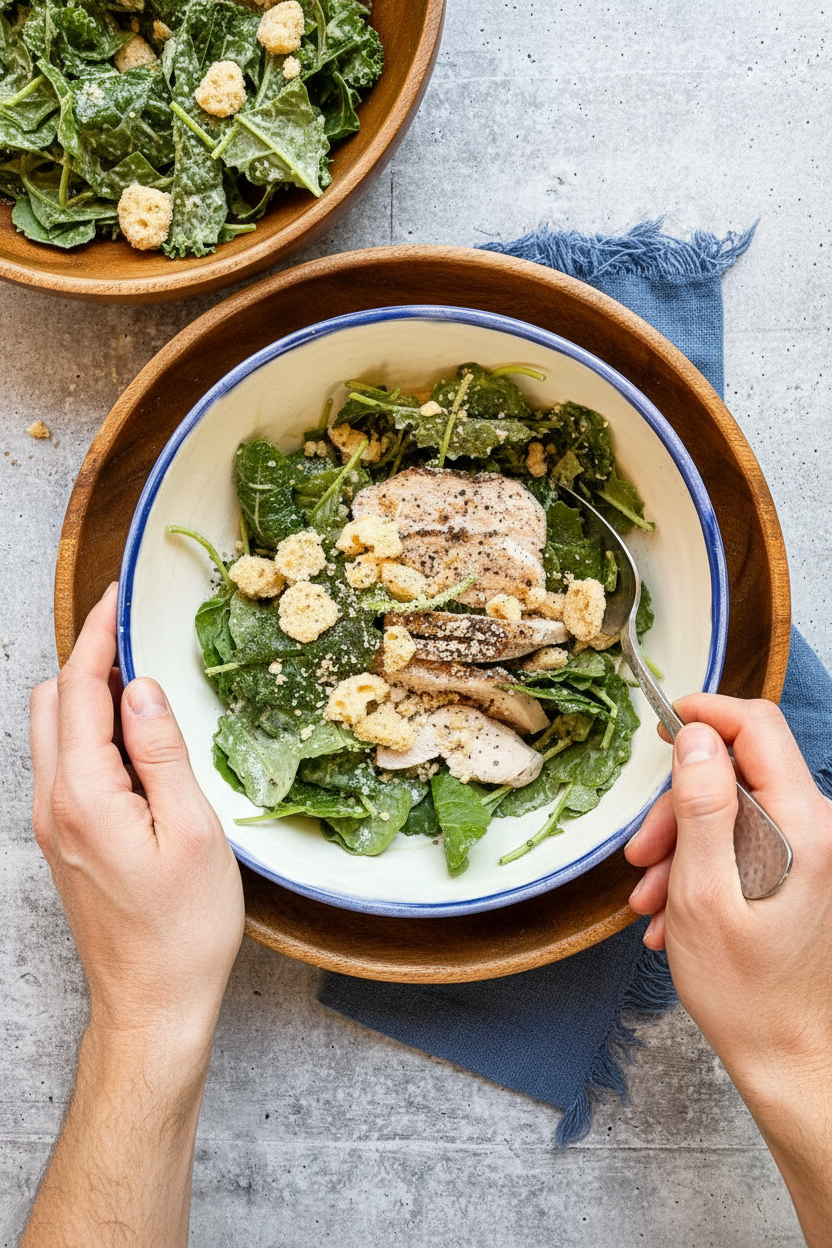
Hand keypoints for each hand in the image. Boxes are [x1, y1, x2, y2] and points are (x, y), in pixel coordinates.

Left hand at [30, 581, 244, 1048]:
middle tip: (139, 635)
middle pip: (51, 701)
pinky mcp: (64, 841)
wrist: (151, 1005)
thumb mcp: (193, 833)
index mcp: (85, 795)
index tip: (120, 597)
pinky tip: (134, 740)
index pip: (80, 689)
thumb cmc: (183, 930)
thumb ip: (162, 752)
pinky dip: (89, 730)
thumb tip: (140, 687)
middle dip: (88, 656)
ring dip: (86, 693)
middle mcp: (54, 803)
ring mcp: (52, 824)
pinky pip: (64, 763)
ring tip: (141, 682)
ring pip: (51, 730)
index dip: (98, 635)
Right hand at [626, 694, 831, 1245]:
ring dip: (679, 842)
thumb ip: (703, 807)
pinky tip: (671, 910)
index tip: (661, 721)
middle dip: (678, 804)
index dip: (706, 713)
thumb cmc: (744, 986)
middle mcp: (811, 826)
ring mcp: (804, 849)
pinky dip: (697, 865)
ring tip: (650, 896)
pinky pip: (737, 841)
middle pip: (735, 770)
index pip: (757, 726)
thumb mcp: (704, 891)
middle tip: (641, 853)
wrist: (784, 1051)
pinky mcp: (792, 869)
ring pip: (729, 808)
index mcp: (798, 822)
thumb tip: (696, 736)